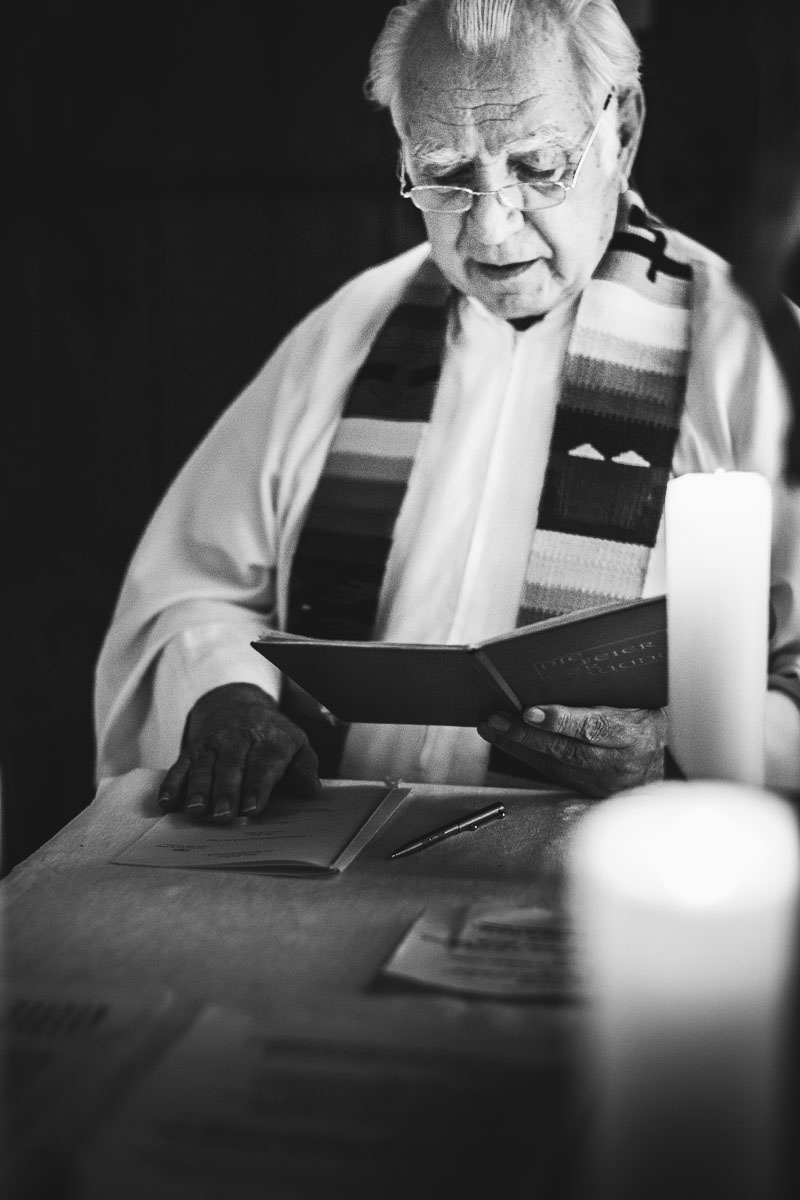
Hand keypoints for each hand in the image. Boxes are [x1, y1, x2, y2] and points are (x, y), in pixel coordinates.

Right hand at [158, 683, 319, 821]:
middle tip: (222, 815)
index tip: (252, 808)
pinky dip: (172, 784)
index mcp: (270, 742)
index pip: (263, 765)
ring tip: (195, 811)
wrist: (237, 705)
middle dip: (226, 792)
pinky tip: (167, 802)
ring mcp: (213, 744)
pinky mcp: (192, 750)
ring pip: (204, 768)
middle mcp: (239, 740)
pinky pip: (180, 766)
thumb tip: (310, 789)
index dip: (257, 787)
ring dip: (198, 790)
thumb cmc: (273, 737)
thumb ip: (305, 768)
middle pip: (231, 768)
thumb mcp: (298, 745)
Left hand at [478, 704, 666, 797]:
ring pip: (554, 763)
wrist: (667, 761)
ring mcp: (603, 781)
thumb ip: (608, 688)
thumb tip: (560, 668)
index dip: (561, 720)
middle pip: (566, 750)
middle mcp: (619, 761)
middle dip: (526, 734)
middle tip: (496, 718)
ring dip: (517, 745)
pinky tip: (506, 739)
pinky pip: (552, 772)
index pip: (595, 727)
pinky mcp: (589, 791)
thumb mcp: (640, 697)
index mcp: (635, 732)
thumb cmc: (647, 717)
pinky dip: (526, 755)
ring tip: (491, 726)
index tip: (531, 711)